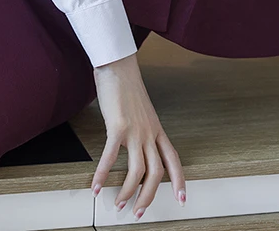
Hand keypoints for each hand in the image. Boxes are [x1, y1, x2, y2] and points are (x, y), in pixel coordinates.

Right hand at [90, 53, 185, 219]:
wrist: (119, 66)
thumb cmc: (128, 86)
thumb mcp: (143, 111)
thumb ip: (143, 128)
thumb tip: (138, 144)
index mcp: (157, 129)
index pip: (173, 159)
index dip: (179, 181)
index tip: (181, 198)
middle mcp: (149, 133)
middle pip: (156, 173)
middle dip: (148, 196)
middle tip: (138, 212)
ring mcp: (135, 131)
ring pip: (137, 171)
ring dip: (128, 192)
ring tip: (119, 203)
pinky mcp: (117, 127)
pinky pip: (111, 158)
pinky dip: (103, 176)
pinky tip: (96, 187)